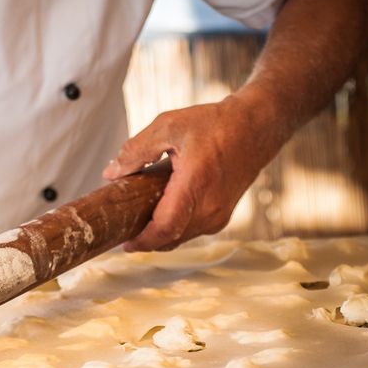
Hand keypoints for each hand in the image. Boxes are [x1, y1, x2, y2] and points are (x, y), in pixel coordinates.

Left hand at [103, 94, 280, 251]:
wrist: (256, 128)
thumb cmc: (215, 124)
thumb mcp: (170, 125)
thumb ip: (137, 150)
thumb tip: (112, 173)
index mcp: (195, 185)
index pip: (164, 229)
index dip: (142, 241)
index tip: (124, 243)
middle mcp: (210, 208)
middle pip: (170, 238)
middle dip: (146, 239)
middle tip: (124, 228)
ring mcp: (219, 216)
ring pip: (181, 237)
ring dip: (160, 234)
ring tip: (140, 220)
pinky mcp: (222, 216)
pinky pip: (192, 231)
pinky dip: (174, 228)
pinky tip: (162, 214)